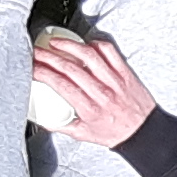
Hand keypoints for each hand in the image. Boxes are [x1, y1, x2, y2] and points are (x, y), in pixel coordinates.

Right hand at [32, 34, 159, 148]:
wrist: (145, 132)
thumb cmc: (115, 133)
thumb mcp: (84, 135)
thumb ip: (61, 126)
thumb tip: (42, 119)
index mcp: (89, 109)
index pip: (61, 84)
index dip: (43, 72)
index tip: (32, 67)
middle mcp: (101, 93)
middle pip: (70, 67)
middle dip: (48, 56)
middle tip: (36, 51)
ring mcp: (114, 80)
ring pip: (88, 55)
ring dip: (69, 45)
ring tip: (55, 42)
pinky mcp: (125, 72)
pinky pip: (109, 51)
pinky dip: (95, 44)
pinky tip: (85, 44)